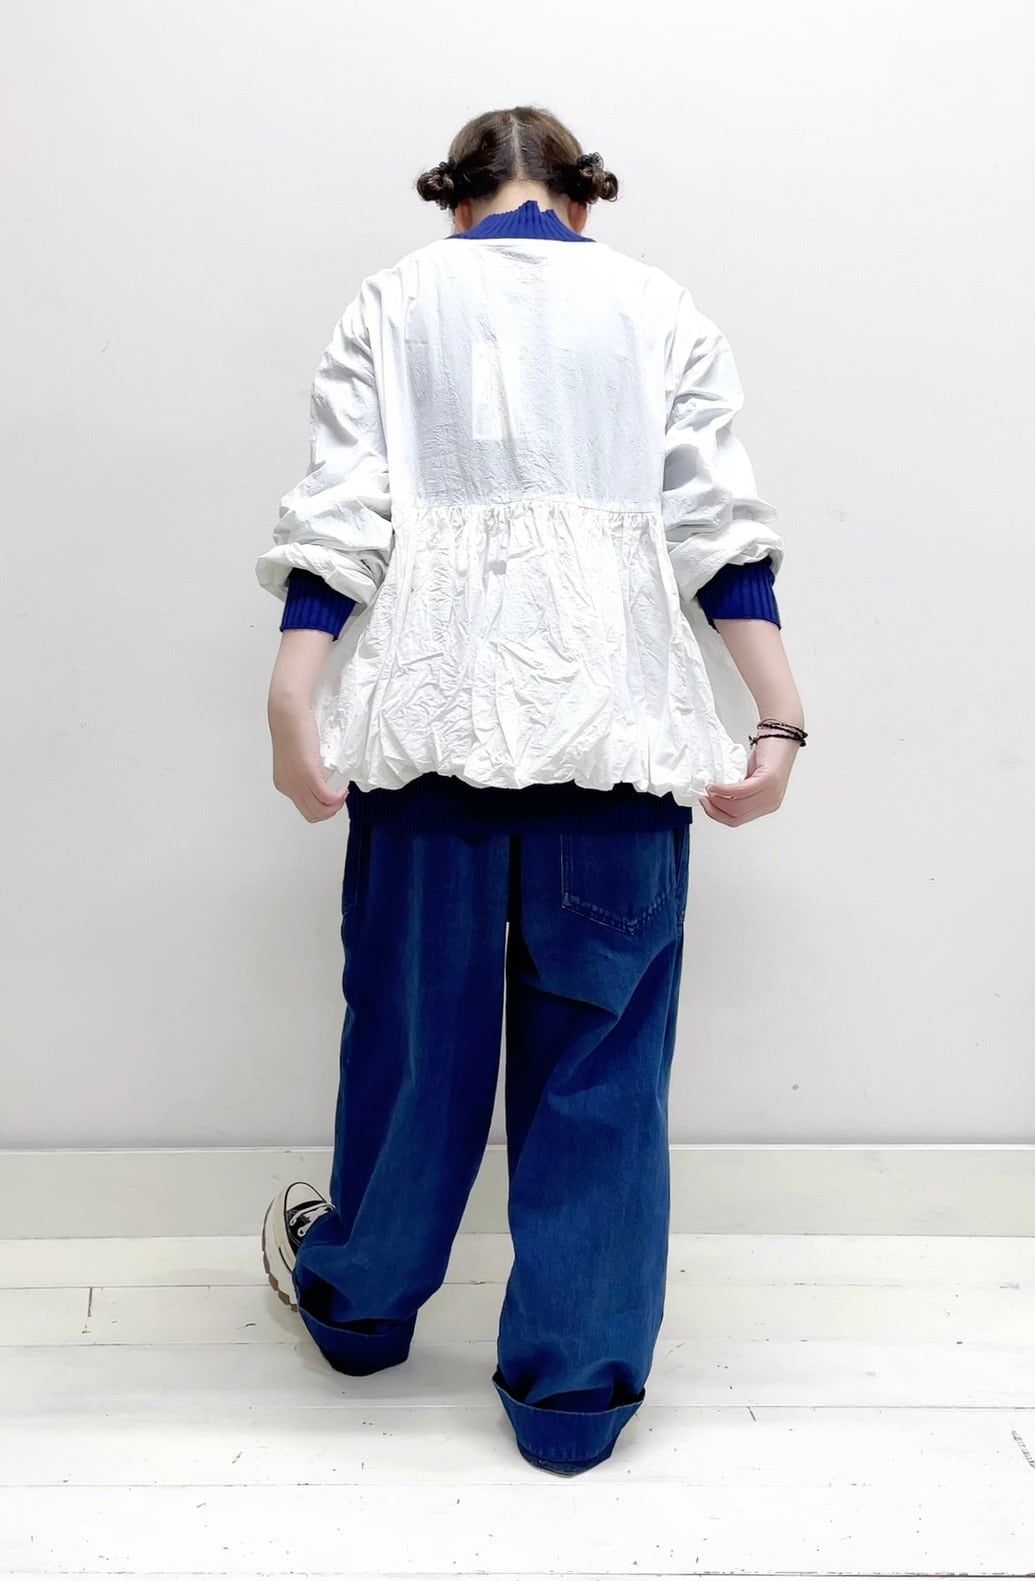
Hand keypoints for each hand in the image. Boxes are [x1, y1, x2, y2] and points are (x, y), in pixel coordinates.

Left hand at [268, 694, 347, 822]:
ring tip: (343, 793)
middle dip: (331, 810)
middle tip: (341, 797)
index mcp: (284, 783)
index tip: (334, 794)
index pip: (305, 808)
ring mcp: (296, 782)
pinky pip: (326, 798)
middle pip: (312, 814)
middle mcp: (287, 786)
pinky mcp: (308, 774)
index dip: (323, 806)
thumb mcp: (301, 757)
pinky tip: (343, 789)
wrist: (289, 711)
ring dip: (335, 806)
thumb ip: (309, 771)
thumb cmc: (295, 727)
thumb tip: (325, 780)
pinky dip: (338, 798)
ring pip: (319, 810)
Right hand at [701, 735, 799, 826]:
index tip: (706, 805)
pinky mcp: (768, 781)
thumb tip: (717, 797)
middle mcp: (770, 803)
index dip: (718, 815)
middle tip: (704, 799)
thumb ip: (738, 791)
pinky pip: (741, 791)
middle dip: (715, 810)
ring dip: (718, 800)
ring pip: (737, 808)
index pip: (737, 820)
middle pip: (736, 817)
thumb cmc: (768, 753)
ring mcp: (771, 793)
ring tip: (709, 790)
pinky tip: (716, 786)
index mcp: (766, 805)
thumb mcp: (750, 777)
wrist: (781, 734)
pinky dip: (724, 790)